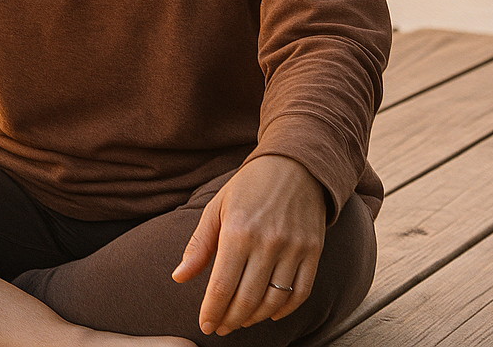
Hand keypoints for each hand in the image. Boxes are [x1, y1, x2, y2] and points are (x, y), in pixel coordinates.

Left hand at [171, 155, 326, 335]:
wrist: (294, 165)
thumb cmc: (249, 187)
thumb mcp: (217, 207)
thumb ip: (199, 245)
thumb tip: (178, 277)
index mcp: (237, 230)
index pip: (222, 285)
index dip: (212, 311)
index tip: (205, 325)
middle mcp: (267, 242)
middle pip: (247, 299)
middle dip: (231, 319)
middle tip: (221, 326)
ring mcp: (293, 248)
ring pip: (273, 301)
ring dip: (255, 318)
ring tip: (241, 319)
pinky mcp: (313, 252)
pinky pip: (300, 293)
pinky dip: (285, 310)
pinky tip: (270, 313)